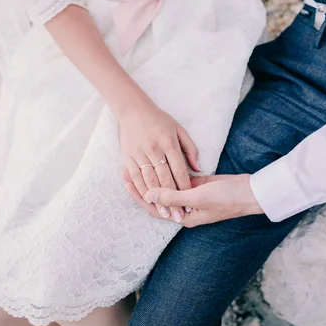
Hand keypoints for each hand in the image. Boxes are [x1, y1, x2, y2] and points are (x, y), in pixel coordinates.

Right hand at [119, 102, 199, 222]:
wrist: (133, 109)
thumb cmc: (160, 120)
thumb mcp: (179, 130)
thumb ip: (190, 149)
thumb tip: (198, 168)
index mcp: (169, 143)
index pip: (179, 170)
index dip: (185, 188)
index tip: (191, 201)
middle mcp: (154, 149)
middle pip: (165, 179)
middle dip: (173, 200)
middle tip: (179, 215)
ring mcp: (140, 154)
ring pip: (150, 181)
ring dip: (158, 199)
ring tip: (165, 213)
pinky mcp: (128, 156)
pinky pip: (136, 177)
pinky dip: (142, 190)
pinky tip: (148, 200)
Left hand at [124, 173, 264, 226]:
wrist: (252, 192)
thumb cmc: (227, 198)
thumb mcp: (198, 197)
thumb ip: (173, 196)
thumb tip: (148, 195)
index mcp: (184, 216)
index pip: (155, 208)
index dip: (140, 195)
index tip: (127, 182)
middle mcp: (185, 208)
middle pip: (158, 198)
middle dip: (143, 185)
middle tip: (126, 171)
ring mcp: (192, 196)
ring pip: (168, 188)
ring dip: (154, 178)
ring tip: (139, 164)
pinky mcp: (199, 185)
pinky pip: (179, 179)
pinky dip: (169, 172)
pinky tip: (158, 162)